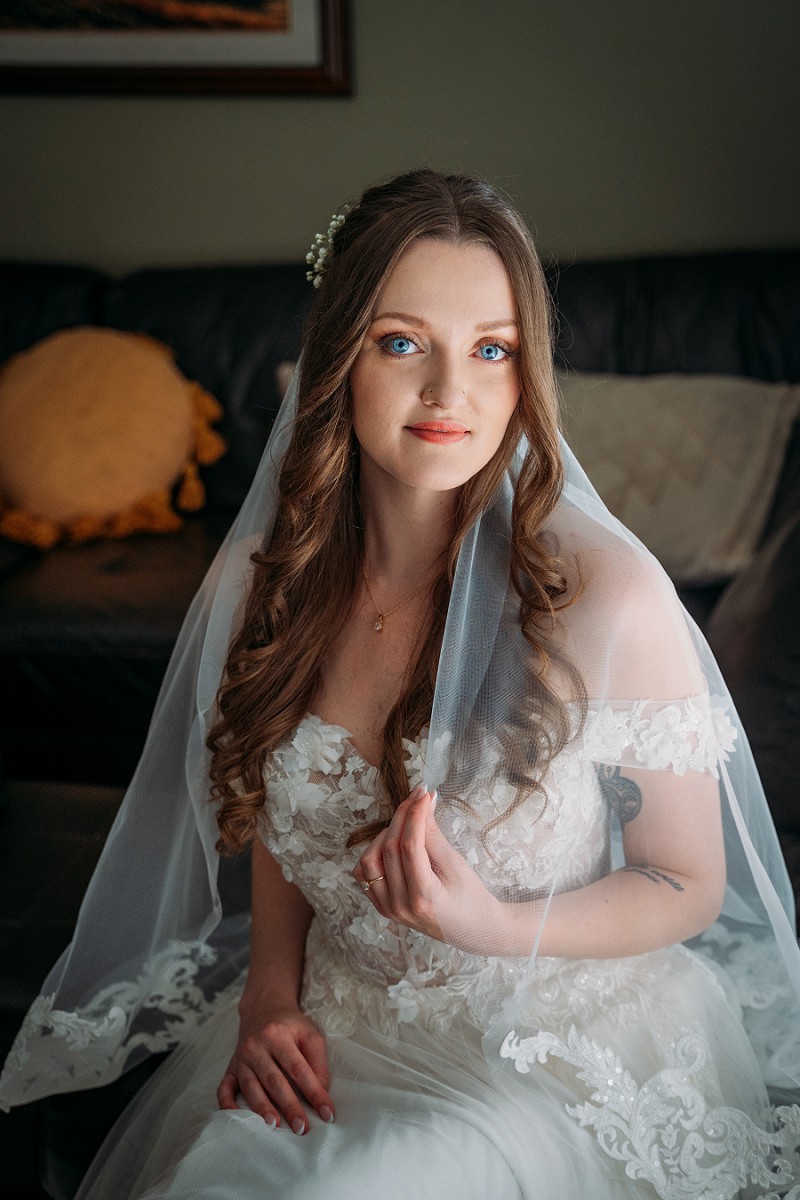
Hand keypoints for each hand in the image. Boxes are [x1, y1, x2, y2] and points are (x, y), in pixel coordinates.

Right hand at [217, 1003, 334, 1133]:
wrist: (263, 1009)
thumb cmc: (290, 1026)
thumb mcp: (310, 1034)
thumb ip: (318, 1061)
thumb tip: (321, 1090)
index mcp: (277, 1035)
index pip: (298, 1069)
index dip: (314, 1092)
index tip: (327, 1113)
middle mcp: (256, 1046)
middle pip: (274, 1081)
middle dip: (289, 1106)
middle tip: (302, 1128)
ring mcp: (240, 1058)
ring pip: (251, 1087)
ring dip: (263, 1108)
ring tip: (275, 1126)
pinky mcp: (230, 1068)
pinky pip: (224, 1088)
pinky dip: (227, 1104)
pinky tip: (236, 1117)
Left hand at [352, 784, 504, 953]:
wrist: (474, 930)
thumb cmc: (471, 898)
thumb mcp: (456, 865)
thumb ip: (434, 835)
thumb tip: (423, 802)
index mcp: (423, 897)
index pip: (410, 845)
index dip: (415, 814)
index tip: (423, 793)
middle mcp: (399, 906)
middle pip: (389, 849)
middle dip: (402, 817)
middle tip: (416, 798)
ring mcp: (388, 909)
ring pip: (369, 861)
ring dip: (384, 836)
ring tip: (405, 824)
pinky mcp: (383, 907)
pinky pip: (365, 876)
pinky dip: (373, 855)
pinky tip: (392, 844)